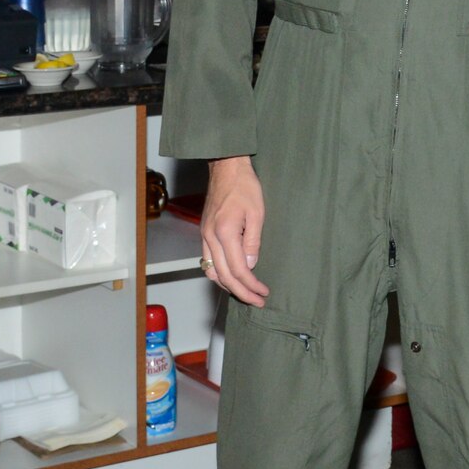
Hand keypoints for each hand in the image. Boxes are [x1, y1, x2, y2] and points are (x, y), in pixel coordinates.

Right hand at [202, 156, 269, 305]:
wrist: (226, 168)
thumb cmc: (244, 186)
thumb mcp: (257, 212)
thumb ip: (253, 241)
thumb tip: (251, 265)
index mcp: (224, 233)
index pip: (238, 270)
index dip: (251, 285)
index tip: (263, 293)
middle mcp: (210, 237)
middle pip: (223, 277)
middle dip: (241, 292)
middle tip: (258, 300)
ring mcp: (204, 236)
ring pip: (212, 272)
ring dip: (228, 286)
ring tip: (246, 293)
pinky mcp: (204, 233)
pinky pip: (208, 261)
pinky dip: (220, 274)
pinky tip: (232, 277)